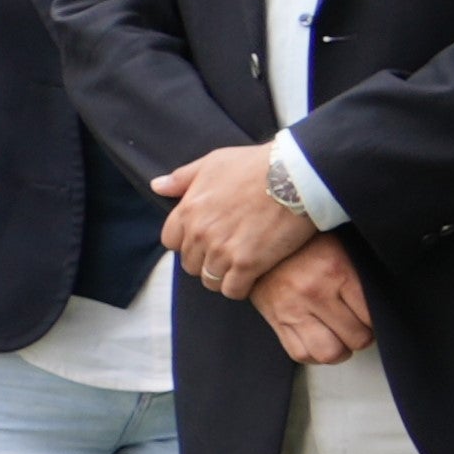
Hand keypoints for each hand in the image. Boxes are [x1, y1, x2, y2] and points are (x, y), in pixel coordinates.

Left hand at [155, 144, 320, 296]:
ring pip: (210, 280)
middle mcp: (200, 233)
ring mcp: (222, 250)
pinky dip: (240, 287)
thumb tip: (157, 186)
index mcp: (188, 210)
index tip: (205, 239)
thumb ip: (182, 178)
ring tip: (240, 266)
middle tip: (227, 253)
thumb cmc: (256, 165)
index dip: (187, 242)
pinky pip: (232, 290)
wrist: (296, 176)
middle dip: (205, 260)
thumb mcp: (213, 163)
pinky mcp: (247, 264)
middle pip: (190, 263)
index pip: (171, 241)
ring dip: (222, 276)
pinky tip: (252, 276)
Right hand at [256, 234, 373, 365]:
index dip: (378, 319)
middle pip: (355, 338)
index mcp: (335, 269)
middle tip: (361, 327)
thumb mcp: (341, 248)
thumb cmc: (306, 244)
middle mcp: (313, 291)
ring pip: (328, 353)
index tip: (373, 315)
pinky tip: (319, 342)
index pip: (372, 314)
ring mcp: (291, 308)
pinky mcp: (274, 320)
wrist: (259, 240)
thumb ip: (361, 276)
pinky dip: (315, 355)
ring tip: (341, 338)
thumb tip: (382, 304)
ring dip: (341, 351)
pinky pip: (300, 353)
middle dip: (363, 336)